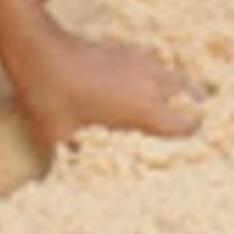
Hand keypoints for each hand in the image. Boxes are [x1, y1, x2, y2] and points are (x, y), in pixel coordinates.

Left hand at [9, 27, 201, 159]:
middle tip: (191, 126)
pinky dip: (161, 77)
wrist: (40, 51)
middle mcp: (151, 84)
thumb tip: (74, 182)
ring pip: (176, 77)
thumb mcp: (60, 138)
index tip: (189, 150)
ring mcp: (141, 62)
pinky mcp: (128, 50)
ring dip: (181, 92)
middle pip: (191, 96)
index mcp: (143, 109)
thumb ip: (75, 160)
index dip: (193, 138)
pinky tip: (148, 86)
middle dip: (194, 111)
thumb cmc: (51, 96)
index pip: (188, 124)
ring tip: (178, 105)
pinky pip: (157, 65)